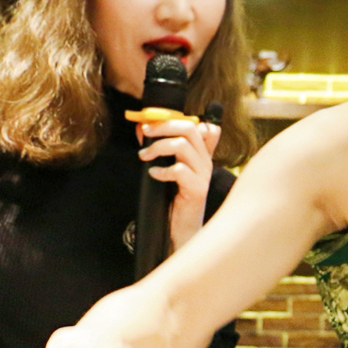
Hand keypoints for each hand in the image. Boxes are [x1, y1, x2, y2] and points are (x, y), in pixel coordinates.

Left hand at [138, 119, 219, 250]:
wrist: (181, 229)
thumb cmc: (173, 200)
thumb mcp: (167, 169)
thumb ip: (159, 148)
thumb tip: (141, 129)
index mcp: (201, 154)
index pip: (200, 125)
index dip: (176, 119)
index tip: (153, 121)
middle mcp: (205, 161)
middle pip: (189, 127)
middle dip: (162, 126)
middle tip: (144, 132)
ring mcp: (203, 174)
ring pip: (182, 145)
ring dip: (157, 147)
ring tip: (144, 156)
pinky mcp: (197, 189)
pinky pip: (179, 170)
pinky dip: (161, 170)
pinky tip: (153, 174)